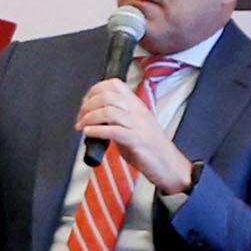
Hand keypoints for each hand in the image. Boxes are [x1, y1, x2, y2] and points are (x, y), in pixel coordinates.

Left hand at [71, 78, 192, 198]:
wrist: (169, 166)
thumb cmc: (151, 149)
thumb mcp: (134, 126)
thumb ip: (118, 119)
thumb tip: (95, 118)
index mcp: (137, 105)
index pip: (114, 84)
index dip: (94, 90)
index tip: (85, 102)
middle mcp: (137, 111)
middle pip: (107, 96)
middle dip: (87, 105)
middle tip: (80, 117)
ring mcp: (138, 125)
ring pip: (108, 111)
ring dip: (89, 118)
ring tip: (82, 126)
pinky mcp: (137, 140)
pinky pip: (112, 130)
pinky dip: (96, 131)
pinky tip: (89, 134)